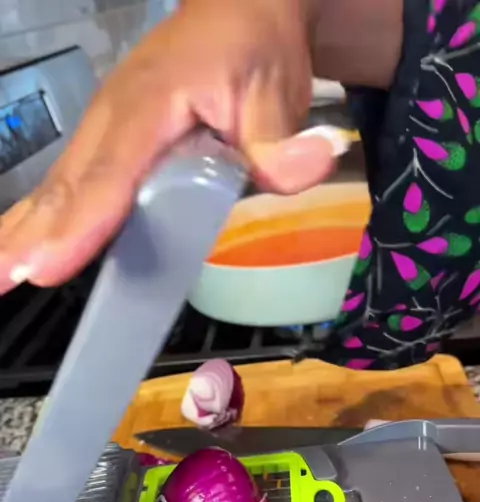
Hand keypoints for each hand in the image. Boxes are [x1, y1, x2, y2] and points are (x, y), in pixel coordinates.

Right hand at [0, 0, 334, 291]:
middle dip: (30, 237)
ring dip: (19, 232)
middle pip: (67, 186)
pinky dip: (34, 218)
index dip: (81, 223)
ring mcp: (102, 128)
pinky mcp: (104, 141)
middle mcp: (113, 119)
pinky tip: (14, 246)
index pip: (112, 174)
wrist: (239, 8)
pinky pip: (65, 186)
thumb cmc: (254, 49)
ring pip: (56, 188)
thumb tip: (313, 162)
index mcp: (150, 106)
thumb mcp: (277, 90)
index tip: (48, 266)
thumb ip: (281, 140)